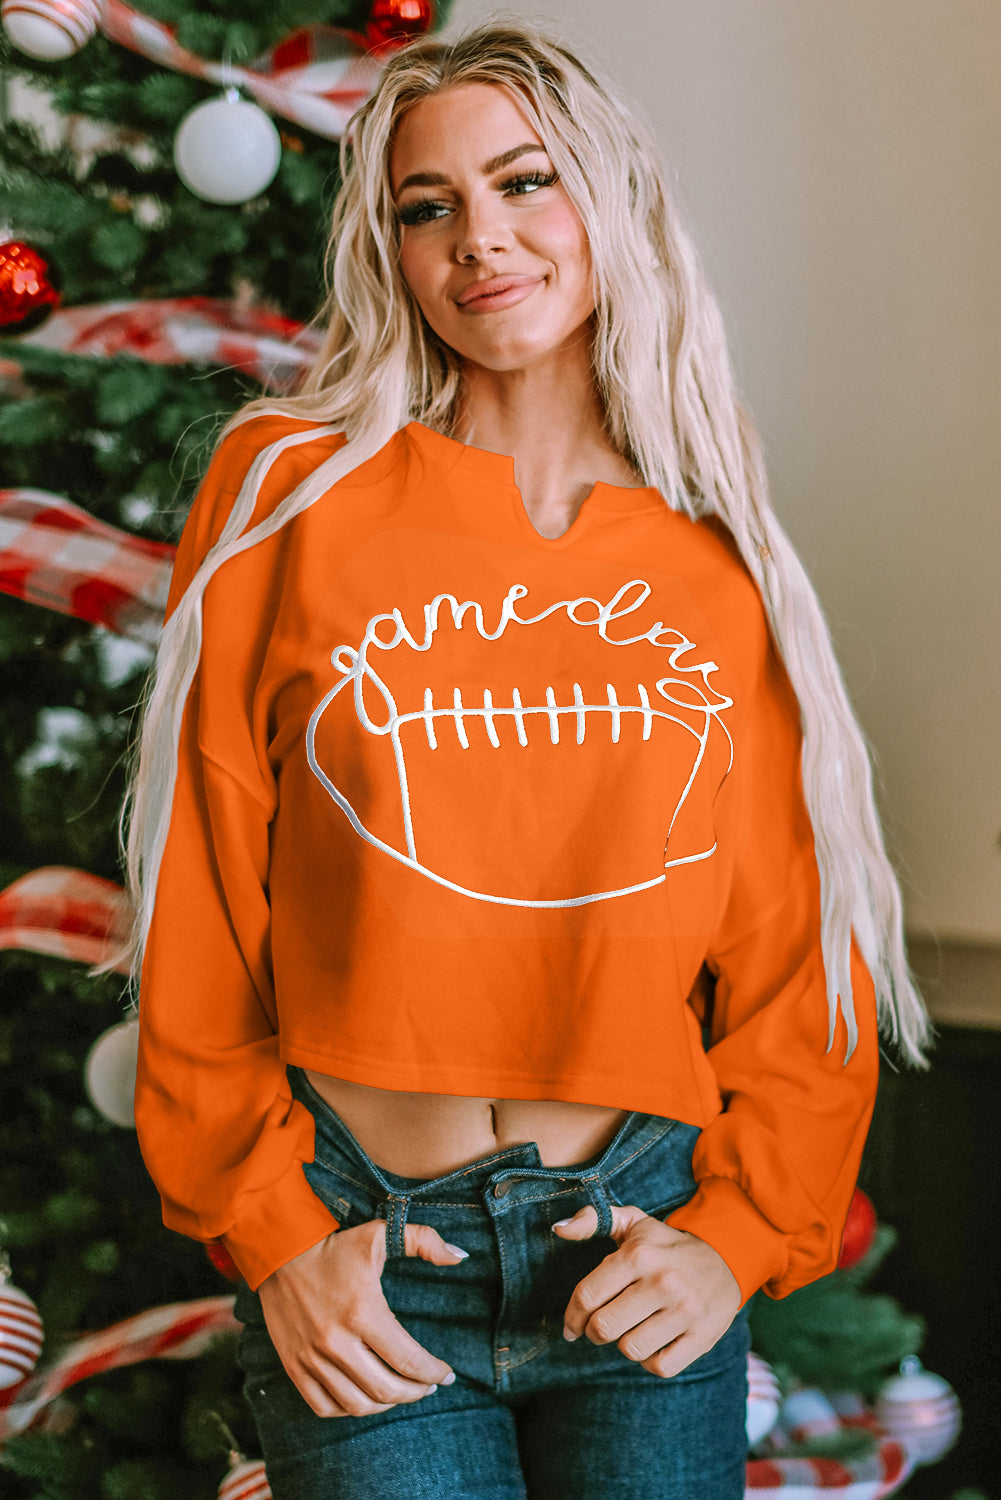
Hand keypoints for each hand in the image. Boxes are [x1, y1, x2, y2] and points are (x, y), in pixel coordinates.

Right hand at [258, 1218, 465, 1416]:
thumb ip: (424, 1241)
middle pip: (387, 1389)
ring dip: (386, 1404)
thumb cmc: (335, 1245)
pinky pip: (324, 1407)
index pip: (409, 1360)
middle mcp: (336, 1341)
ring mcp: (312, 1358)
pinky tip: (366, 1397)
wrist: (279, 1251)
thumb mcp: (380, 1234)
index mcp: (363, 1311)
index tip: (448, 1376)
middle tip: (429, 1386)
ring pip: (357, 1404)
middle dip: (416, 1392)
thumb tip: (460, 1256)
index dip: (434, 1373)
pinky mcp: (293, 1367)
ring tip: (401, 1392)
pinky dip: (349, 1410)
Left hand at [553, 1203, 741, 1376]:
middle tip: (600, 1328)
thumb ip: (593, 1220)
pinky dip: (651, 1361)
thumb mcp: (634, 1223)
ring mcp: (685, 1311)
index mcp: (639, 1254)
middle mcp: (662, 1282)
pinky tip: (654, 1343)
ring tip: (631, 1330)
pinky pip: (660, 1366)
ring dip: (624, 1344)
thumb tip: (558, 1229)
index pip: (588, 1295)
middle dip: (595, 1332)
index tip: (572, 1326)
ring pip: (630, 1349)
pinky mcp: (703, 1336)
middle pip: (604, 1327)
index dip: (572, 1316)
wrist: (728, 1257)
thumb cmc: (668, 1245)